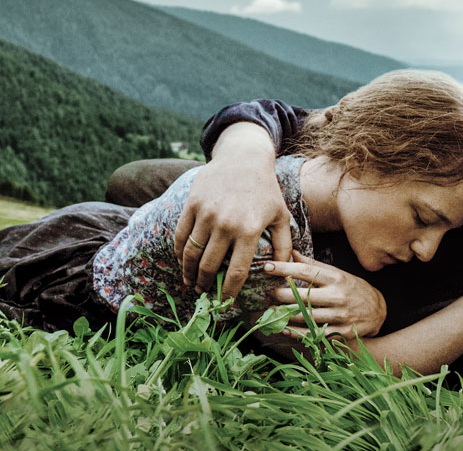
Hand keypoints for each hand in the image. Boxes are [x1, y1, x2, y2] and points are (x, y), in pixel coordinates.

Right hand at [173, 123, 293, 299]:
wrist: (244, 158)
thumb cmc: (266, 190)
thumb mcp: (281, 216)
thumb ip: (284, 245)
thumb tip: (283, 272)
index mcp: (250, 230)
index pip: (237, 272)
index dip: (229, 292)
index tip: (225, 304)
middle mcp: (226, 224)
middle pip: (210, 266)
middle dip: (205, 285)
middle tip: (203, 294)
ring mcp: (207, 213)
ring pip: (191, 253)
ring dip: (188, 273)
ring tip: (190, 282)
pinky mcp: (192, 204)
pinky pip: (180, 234)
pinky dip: (178, 251)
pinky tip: (181, 260)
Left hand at [264, 251, 386, 338]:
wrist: (378, 311)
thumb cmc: (352, 288)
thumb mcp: (336, 272)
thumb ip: (313, 264)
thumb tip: (291, 251)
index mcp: (335, 278)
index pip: (306, 270)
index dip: (285, 268)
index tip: (267, 267)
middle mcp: (338, 296)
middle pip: (303, 295)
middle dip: (281, 294)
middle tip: (267, 293)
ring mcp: (340, 315)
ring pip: (306, 316)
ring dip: (285, 314)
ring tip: (271, 311)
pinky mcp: (340, 332)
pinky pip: (314, 333)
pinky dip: (296, 332)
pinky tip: (283, 328)